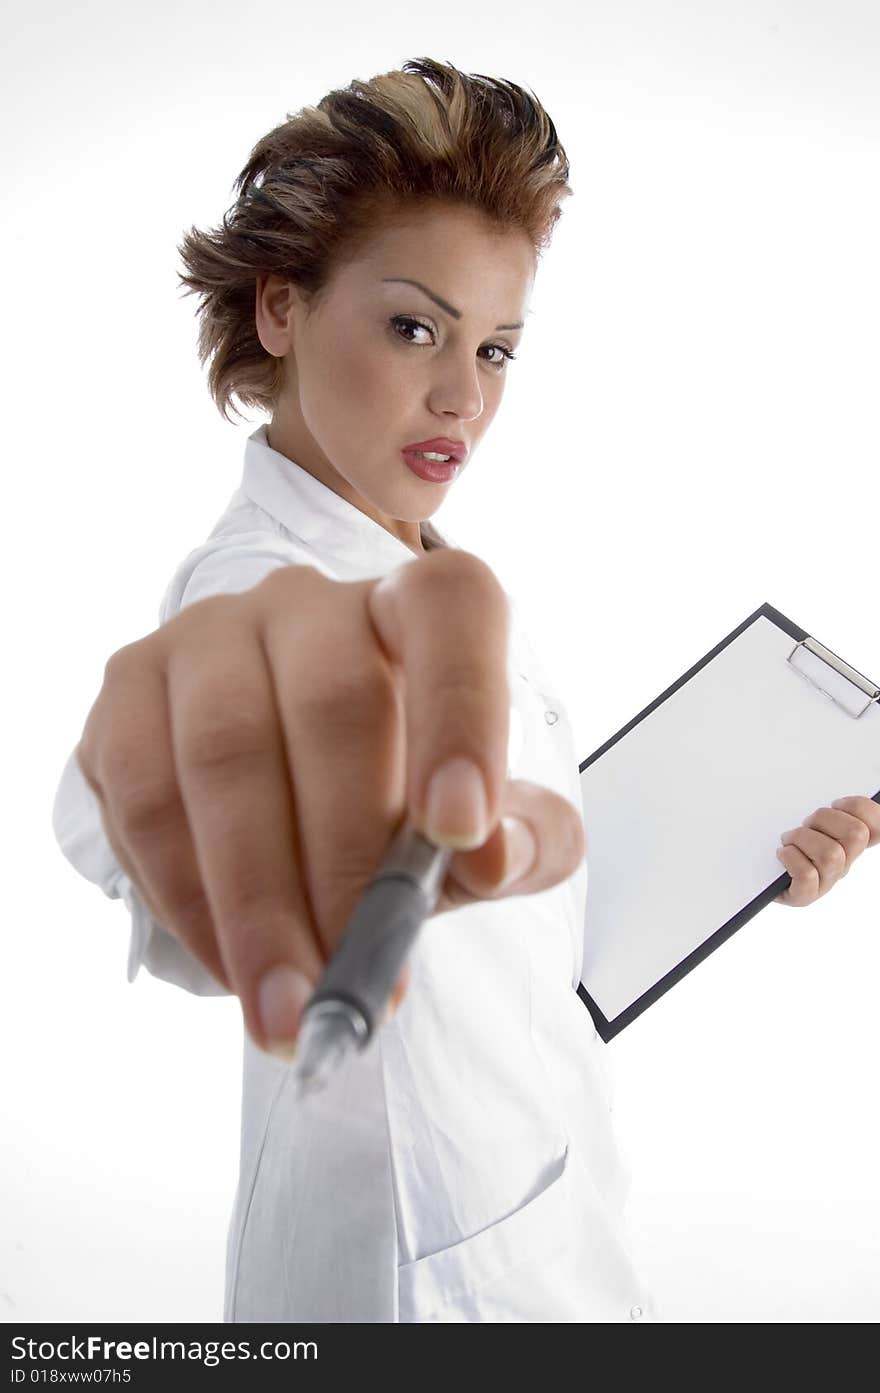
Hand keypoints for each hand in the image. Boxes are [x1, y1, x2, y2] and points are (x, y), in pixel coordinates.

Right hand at [75, 550, 585, 1057]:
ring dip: (254, 904)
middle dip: (344, 860)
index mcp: (415, 607)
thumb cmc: (404, 793)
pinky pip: (142, 793)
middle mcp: (308, 602)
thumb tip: (491, 857)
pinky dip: (184, 895)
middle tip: (358, 978)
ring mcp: (206, 635)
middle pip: (330, 704)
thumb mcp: (488, 824)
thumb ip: (524, 840)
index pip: (452, 609)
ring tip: (290, 1007)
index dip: (460, 710)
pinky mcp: (128, 688)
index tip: (462, 831)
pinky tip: (227, 964)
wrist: (286, 780)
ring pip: (222, 755)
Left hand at [774, 795, 879, 905]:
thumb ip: (825, 809)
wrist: (759, 875)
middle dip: (825, 819)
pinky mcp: (805, 895)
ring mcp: (826, 881)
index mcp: (849, 843)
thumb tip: (837, 797)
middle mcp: (843, 863)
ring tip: (789, 839)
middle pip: (856, 834)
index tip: (837, 803)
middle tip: (807, 822)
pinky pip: (807, 875)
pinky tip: (783, 853)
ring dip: (803, 838)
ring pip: (831, 854)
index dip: (861, 808)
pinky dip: (791, 858)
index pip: (876, 825)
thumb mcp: (809, 821)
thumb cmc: (787, 844)